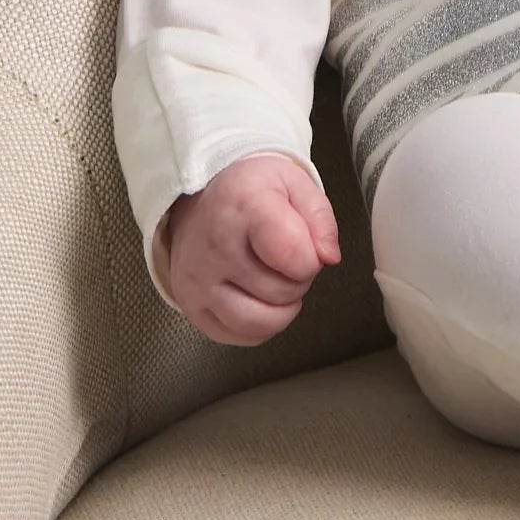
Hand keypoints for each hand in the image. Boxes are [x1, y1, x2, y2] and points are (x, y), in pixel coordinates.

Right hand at [161, 152, 340, 344]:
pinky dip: (259, 325)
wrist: (199, 198)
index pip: (294, 257)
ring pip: (261, 323)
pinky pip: (240, 336)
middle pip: (283, 293)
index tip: (303, 243)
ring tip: (273, 280)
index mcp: (245, 208)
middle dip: (297, 279)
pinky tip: (256, 297)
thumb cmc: (249, 191)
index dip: (311, 258)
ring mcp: (199, 281)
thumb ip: (321, 219)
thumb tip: (328, 258)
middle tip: (284, 258)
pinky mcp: (191, 306)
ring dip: (280, 308)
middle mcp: (216, 248)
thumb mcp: (294, 183)